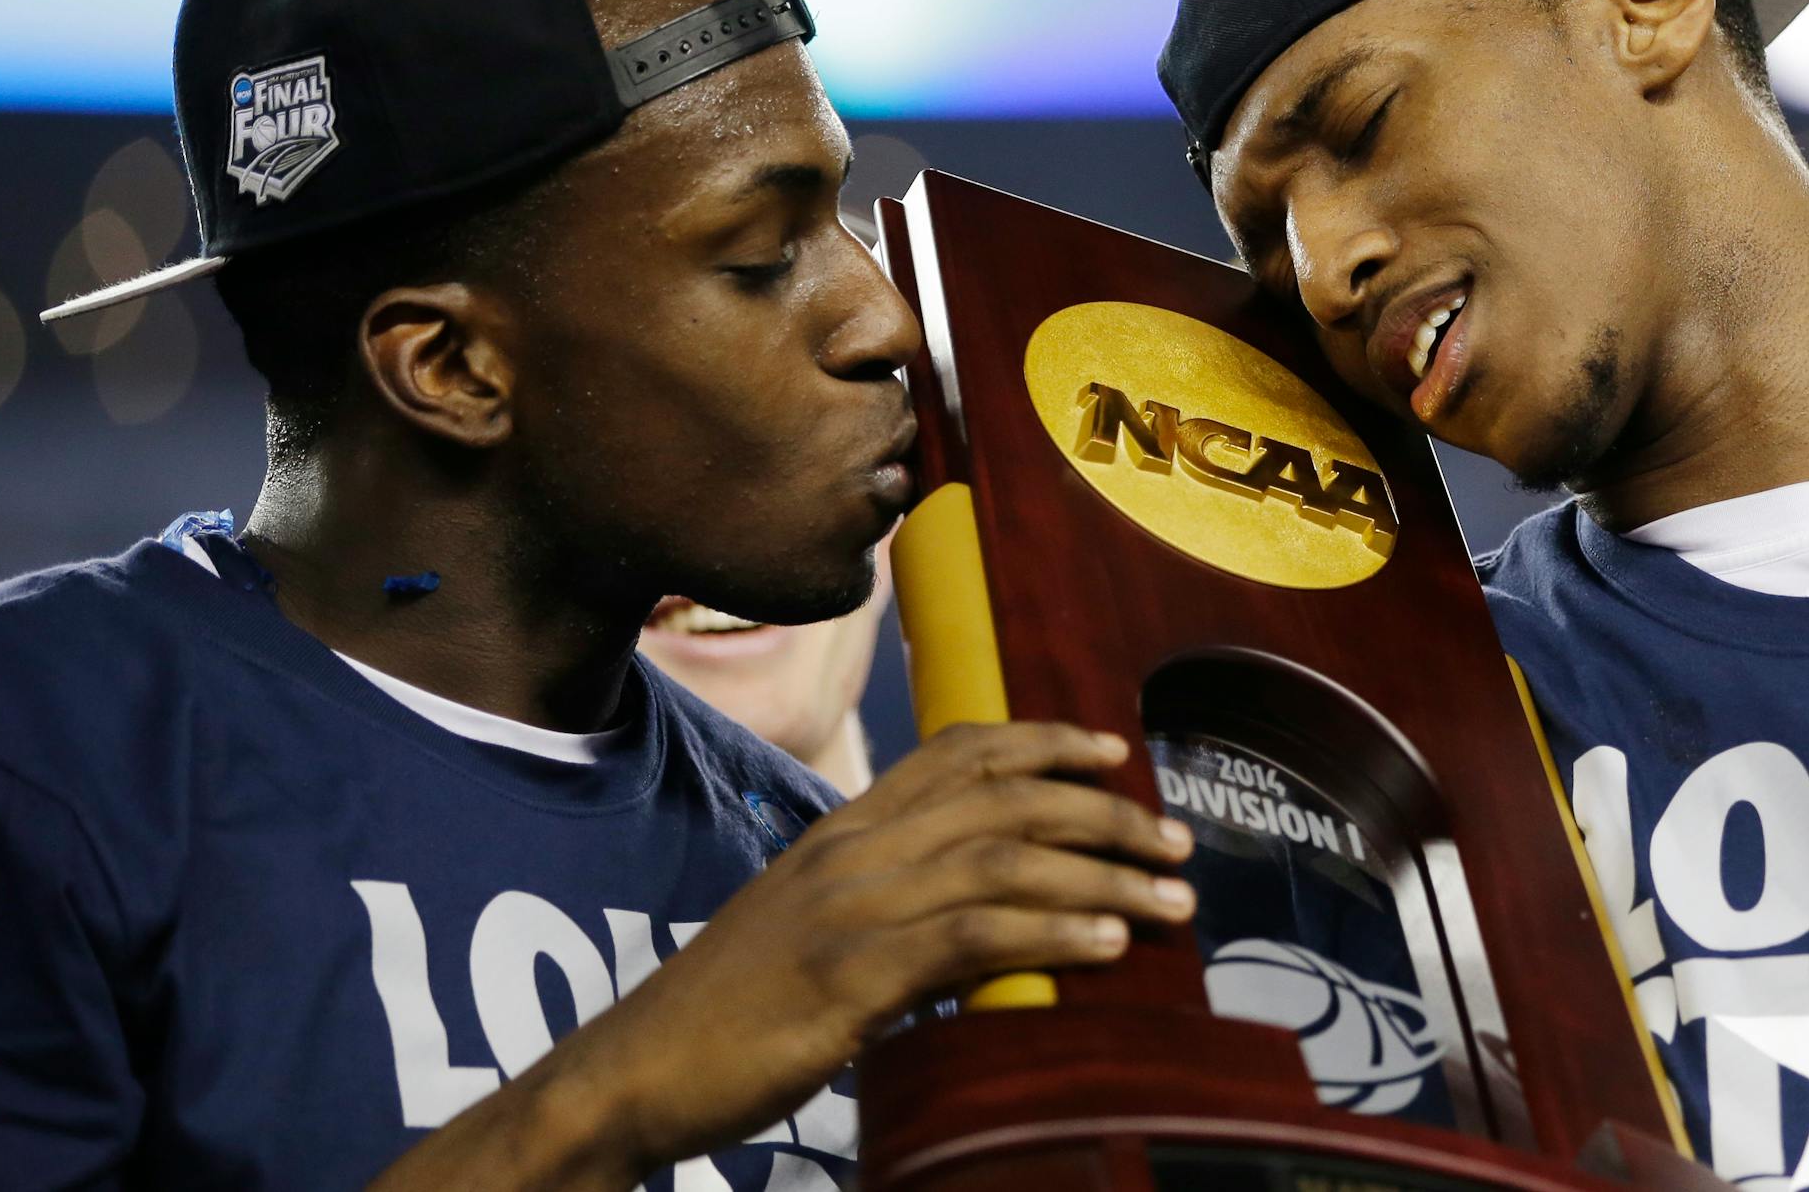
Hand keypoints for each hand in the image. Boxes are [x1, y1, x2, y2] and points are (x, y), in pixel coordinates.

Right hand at [615, 720, 1194, 1163]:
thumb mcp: (809, 926)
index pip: (956, 751)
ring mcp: (851, 906)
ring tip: (1169, 902)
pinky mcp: (851, 976)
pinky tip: (1103, 945)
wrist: (635, 1068)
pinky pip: (972, 936)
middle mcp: (852, 848)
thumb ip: (887, 901)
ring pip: (1003, 858)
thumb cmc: (728, 1008)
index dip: (1042, 740)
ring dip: (1100, 875)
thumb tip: (972, 917)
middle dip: (1102, 811)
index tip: (1110, 751)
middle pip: (1002, 796)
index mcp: (842, 828)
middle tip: (1174, 840)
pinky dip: (1049, 931)